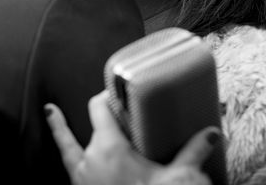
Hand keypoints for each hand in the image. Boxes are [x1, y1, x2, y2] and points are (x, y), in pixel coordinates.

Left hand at [45, 90, 217, 184]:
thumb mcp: (180, 178)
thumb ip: (195, 152)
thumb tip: (213, 133)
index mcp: (108, 149)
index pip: (99, 109)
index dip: (105, 95)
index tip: (114, 88)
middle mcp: (89, 159)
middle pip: (92, 125)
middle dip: (105, 116)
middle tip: (118, 108)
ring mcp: (80, 178)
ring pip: (69, 145)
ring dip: (65, 129)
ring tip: (52, 111)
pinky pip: (68, 164)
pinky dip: (63, 152)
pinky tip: (66, 153)